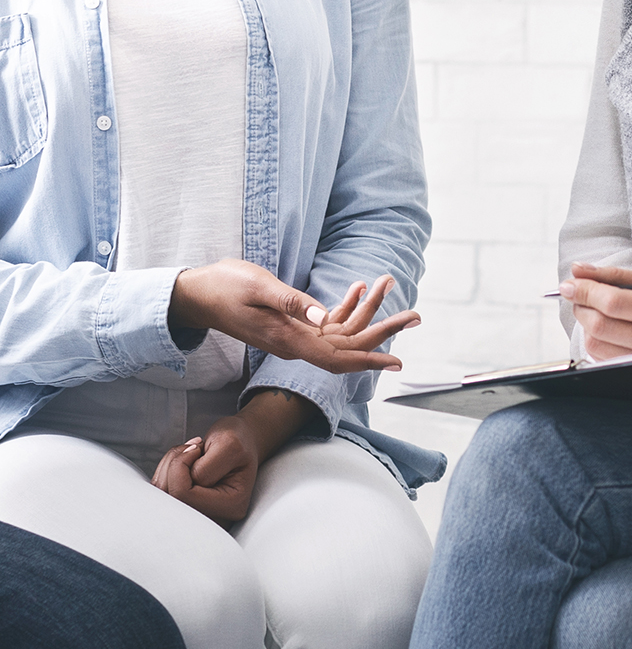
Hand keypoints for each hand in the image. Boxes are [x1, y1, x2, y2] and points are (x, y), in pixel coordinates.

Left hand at [151, 388, 317, 523]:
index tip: (197, 448)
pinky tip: (183, 462)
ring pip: (162, 495)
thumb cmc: (238, 441)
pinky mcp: (186, 508)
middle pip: (170, 498)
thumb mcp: (229, 445)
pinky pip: (159, 494)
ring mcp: (200, 514)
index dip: (181, 466)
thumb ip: (206, 468)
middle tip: (193, 449)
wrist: (241, 441)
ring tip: (190, 453)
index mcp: (232, 506)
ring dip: (169, 466)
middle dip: (173, 466)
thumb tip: (182, 485)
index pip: (184, 495)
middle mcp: (216, 518)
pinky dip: (165, 471)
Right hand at [169, 260, 419, 373]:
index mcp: (289, 339)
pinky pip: (327, 323)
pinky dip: (347, 307)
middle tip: (417, 316)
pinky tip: (360, 288)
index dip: (368, 361)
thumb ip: (290, 302)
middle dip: (383, 334)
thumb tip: (324, 317)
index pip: (337, 358)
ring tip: (393, 289)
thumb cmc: (224, 287)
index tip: (397, 362)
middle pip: (347, 347)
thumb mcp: (258, 287)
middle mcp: (295, 342)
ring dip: (369, 313)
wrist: (197, 294)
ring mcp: (294, 335)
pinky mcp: (291, 325)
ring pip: (341, 333)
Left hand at [561, 262, 631, 361]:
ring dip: (585, 324)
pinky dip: (595, 341)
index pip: (615, 303)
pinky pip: (602, 359)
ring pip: (597, 345)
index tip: (570, 283)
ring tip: (592, 310)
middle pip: (601, 326)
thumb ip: (616, 275)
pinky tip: (604, 330)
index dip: (586, 291)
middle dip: (581, 306)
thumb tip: (577, 270)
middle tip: (578, 295)